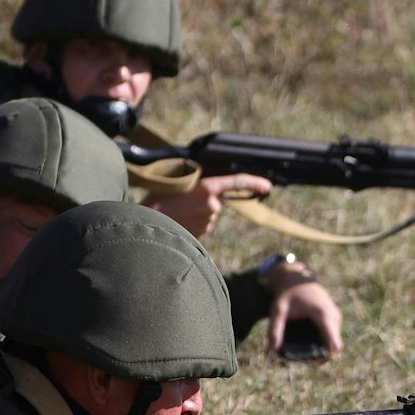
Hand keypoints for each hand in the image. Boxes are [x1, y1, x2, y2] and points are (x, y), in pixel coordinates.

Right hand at [143, 172, 273, 237]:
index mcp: (207, 187)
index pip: (237, 181)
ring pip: (209, 212)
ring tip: (177, 210)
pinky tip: (179, 220)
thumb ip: (197, 182)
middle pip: (217, 198)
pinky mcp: (203, 233)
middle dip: (205, 198)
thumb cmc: (156, 199)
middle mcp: (213, 205)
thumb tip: (210, 188)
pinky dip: (194, 221)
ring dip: (198, 211)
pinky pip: (203, 224)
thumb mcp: (176, 181)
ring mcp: (208, 221)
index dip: (255, 182)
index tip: (268, 186)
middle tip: (183, 198)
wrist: (147, 226)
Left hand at [266, 264, 344, 358]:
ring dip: (324, 348)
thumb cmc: (287, 292)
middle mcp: (333, 316)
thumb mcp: (278, 310)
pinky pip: (333, 334)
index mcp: (323, 315)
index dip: (325, 357)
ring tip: (306, 349)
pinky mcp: (334, 315)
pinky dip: (325, 341)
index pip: (334, 345)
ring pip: (335, 340)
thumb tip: (272, 350)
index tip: (311, 361)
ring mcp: (336, 315)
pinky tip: (310, 341)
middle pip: (335, 346)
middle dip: (323, 355)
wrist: (297, 275)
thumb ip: (274, 329)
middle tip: (304, 358)